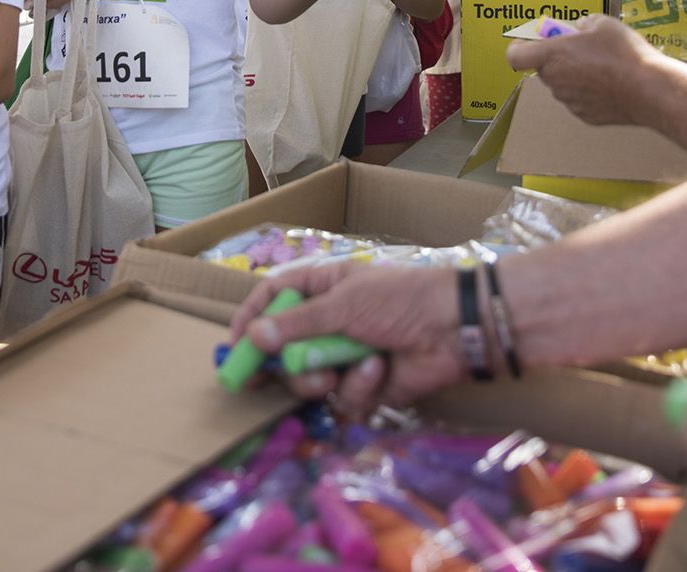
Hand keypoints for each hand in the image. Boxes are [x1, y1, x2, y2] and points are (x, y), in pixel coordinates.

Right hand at [229, 263, 465, 417]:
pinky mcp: (366, 386)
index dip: (251, 320)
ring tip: (338, 370)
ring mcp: (346, 355)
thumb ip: (296, 324)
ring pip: (309, 380)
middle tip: (262, 379)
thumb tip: (253, 336)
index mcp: (322, 289)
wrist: (453, 329)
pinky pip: (344, 397)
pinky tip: (379, 370)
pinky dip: (358, 386)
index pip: (273, 300)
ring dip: (321, 378)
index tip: (233, 346)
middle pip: (284, 350)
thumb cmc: (398, 300)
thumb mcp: (343, 304)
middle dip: (281, 364)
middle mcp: (330, 322)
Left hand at [505, 14, 659, 125]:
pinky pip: (579, 99)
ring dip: (574, 74)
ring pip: (562, 84)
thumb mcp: (602, 23)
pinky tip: (610, 83)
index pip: (515, 55)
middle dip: (557, 57)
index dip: (518, 46)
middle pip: (544, 68)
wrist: (648, 89)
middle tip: (580, 47)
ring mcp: (568, 101)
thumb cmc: (624, 54)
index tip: (528, 40)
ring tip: (602, 65)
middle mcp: (555, 80)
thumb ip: (581, 24)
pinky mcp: (584, 115)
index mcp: (552, 55)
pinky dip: (588, 91)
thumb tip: (578, 30)